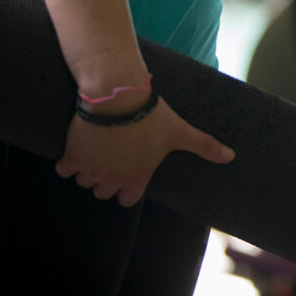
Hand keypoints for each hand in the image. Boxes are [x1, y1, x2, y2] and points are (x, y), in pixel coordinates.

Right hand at [56, 96, 233, 206]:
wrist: (118, 96)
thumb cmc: (152, 114)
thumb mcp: (180, 131)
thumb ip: (205, 146)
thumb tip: (232, 156)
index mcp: (136, 178)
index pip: (127, 200)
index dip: (128, 186)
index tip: (130, 168)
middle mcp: (111, 180)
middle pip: (103, 191)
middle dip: (108, 178)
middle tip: (115, 155)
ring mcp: (89, 171)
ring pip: (84, 181)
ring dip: (88, 170)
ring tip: (101, 147)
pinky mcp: (71, 158)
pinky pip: (64, 170)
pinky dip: (68, 161)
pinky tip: (81, 144)